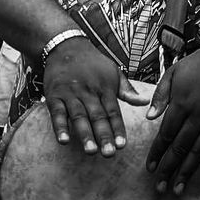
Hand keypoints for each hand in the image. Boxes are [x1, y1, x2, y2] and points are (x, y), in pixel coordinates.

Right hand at [43, 38, 149, 156]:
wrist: (65, 46)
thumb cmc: (92, 62)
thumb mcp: (113, 72)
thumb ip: (127, 90)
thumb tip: (146, 102)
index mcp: (104, 87)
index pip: (113, 111)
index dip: (117, 128)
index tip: (122, 145)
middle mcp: (88, 91)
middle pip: (97, 116)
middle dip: (103, 135)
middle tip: (109, 154)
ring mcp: (70, 94)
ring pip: (79, 116)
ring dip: (84, 134)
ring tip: (91, 151)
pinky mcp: (54, 96)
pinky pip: (57, 113)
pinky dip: (60, 127)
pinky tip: (64, 140)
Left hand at [145, 47, 199, 194]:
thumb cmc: (195, 66)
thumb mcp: (172, 74)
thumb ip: (160, 96)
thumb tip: (149, 118)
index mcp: (181, 104)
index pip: (166, 134)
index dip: (157, 152)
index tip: (149, 167)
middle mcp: (197, 117)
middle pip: (180, 148)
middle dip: (168, 169)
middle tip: (159, 187)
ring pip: (198, 153)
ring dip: (187, 173)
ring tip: (176, 189)